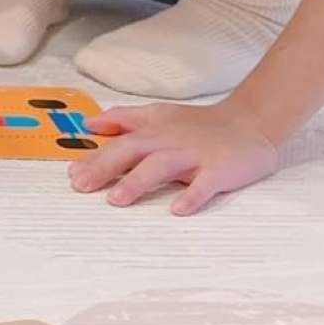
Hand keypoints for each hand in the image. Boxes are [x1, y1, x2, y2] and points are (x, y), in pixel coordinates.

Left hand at [69, 100, 280, 215]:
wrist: (251, 123)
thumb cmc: (199, 125)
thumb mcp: (158, 115)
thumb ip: (124, 119)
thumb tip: (89, 124)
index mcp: (154, 131)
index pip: (118, 143)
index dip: (94, 158)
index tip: (71, 173)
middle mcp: (169, 141)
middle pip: (133, 152)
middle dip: (105, 167)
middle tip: (81, 185)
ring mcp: (195, 155)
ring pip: (162, 166)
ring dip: (138, 181)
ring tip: (116, 199)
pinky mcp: (220, 169)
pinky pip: (206, 184)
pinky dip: (193, 196)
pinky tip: (178, 210)